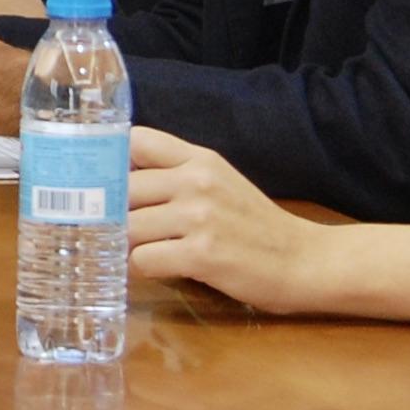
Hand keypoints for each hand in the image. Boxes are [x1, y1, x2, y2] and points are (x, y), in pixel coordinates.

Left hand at [123, 126, 326, 312]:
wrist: (304, 260)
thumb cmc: (255, 224)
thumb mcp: (219, 182)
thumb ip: (175, 173)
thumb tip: (117, 179)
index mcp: (200, 158)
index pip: (135, 140)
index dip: (113, 162)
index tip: (106, 182)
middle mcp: (196, 180)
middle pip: (122, 189)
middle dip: (117, 213)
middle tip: (125, 229)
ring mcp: (198, 216)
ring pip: (128, 227)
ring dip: (132, 245)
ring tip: (152, 251)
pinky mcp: (201, 254)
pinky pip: (143, 259)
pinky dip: (147, 268)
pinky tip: (166, 268)